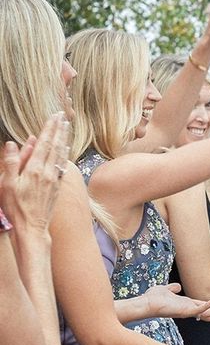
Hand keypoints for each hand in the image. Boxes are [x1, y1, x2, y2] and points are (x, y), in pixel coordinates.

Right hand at [0, 113, 70, 231]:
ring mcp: (54, 180)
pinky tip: (65, 150)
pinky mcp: (56, 188)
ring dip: (63, 139)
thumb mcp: (7, 184)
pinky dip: (64, 155)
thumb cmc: (16, 207)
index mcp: (34, 169)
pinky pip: (62, 166)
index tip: (55, 116)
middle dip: (59, 130)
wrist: (32, 228)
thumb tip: (13, 143)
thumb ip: (12, 162)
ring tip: (66, 127)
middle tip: (63, 116)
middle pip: (55, 146)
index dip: (49, 129)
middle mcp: (47, 173)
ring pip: (60, 155)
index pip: (44, 144)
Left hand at [143, 283, 209, 323]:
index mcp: (185, 305)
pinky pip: (198, 310)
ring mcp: (186, 311)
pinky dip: (207, 306)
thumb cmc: (152, 298)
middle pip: (207, 313)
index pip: (202, 306)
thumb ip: (173, 288)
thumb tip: (178, 287)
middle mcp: (187, 310)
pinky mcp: (183, 311)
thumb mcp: (165, 290)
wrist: (145, 303)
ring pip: (206, 312)